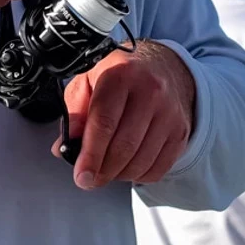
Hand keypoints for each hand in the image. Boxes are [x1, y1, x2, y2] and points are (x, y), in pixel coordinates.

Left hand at [58, 40, 195, 190]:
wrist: (163, 65)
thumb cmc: (120, 75)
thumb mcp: (89, 80)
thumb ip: (74, 112)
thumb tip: (64, 147)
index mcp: (121, 75)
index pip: (104, 122)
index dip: (90, 155)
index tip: (81, 176)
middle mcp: (150, 91)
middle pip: (123, 146)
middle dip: (102, 170)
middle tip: (89, 178)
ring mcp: (169, 112)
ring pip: (140, 161)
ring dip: (119, 174)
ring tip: (108, 167)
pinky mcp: (180, 131)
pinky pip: (158, 168)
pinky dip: (138, 175)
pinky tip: (128, 164)